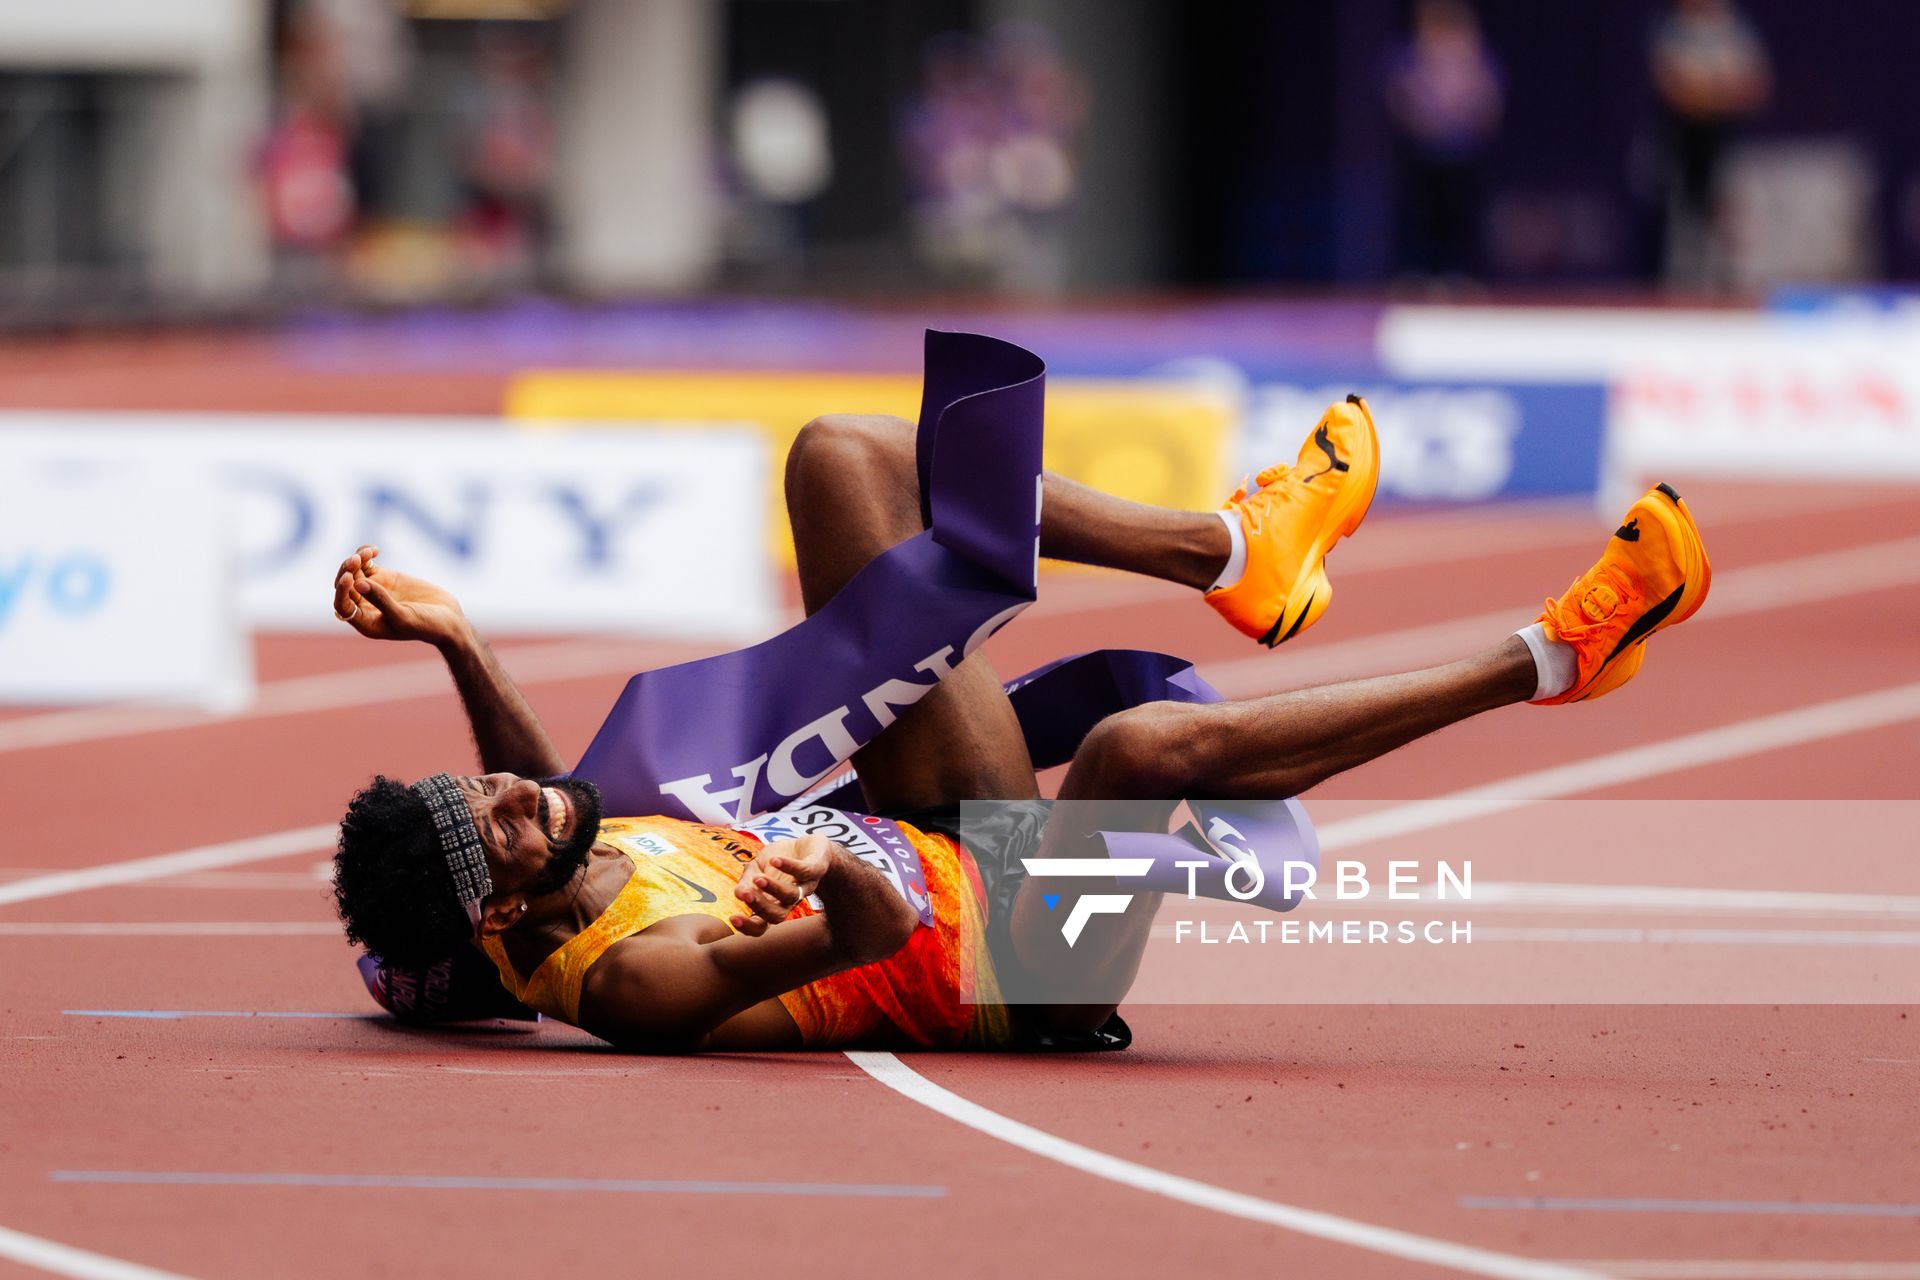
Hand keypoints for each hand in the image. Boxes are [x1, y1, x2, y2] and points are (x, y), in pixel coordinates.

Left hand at [331, 546, 466, 645]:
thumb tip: (358, 583)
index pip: (343, 606)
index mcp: (366, 622)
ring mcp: (373, 590)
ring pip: (353, 572)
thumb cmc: (426, 625)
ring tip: (368, 553)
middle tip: (357, 559)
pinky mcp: (384, 577)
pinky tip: (374, 550)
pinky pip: (366, 563)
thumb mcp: (403, 616)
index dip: (341, 591)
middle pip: (344, 586)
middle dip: (347, 571)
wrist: (448, 619)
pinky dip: (366, 554)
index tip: (349, 577)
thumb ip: (381, 600)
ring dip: (355, 560)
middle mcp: (365, 606)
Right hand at [728, 835, 836, 936]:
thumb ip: (746, 882)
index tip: (732, 918)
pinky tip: (775, 860)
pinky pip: (806, 871)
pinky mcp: (817, 868)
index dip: (748, 926)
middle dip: (760, 907)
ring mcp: (805, 886)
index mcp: (773, 904)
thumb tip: (738, 894)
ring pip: (791, 895)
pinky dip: (790, 866)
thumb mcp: (756, 868)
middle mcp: (790, 901)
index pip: (761, 925)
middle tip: (746, 894)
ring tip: (758, 878)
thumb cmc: (778, 861)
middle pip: (777, 917)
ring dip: (774, 888)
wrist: (809, 844)